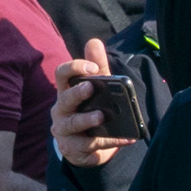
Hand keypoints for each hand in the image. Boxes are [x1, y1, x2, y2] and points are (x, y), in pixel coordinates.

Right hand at [52, 40, 130, 165]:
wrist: (88, 146)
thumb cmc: (90, 110)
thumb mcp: (97, 89)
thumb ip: (99, 67)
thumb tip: (94, 42)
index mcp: (67, 92)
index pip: (62, 75)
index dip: (74, 68)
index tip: (92, 67)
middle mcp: (62, 110)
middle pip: (65, 99)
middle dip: (77, 93)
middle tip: (91, 88)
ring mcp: (65, 130)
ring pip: (73, 124)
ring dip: (88, 119)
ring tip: (103, 116)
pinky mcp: (74, 148)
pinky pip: (91, 144)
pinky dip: (111, 141)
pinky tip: (128, 137)